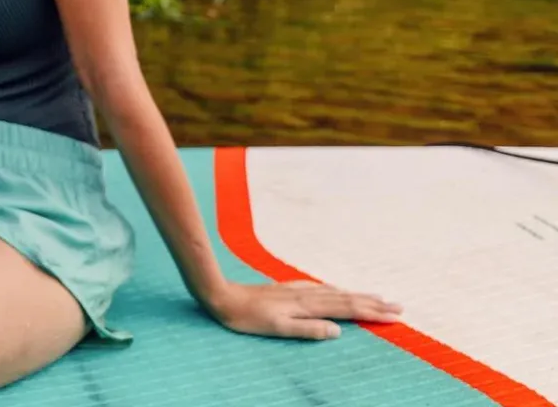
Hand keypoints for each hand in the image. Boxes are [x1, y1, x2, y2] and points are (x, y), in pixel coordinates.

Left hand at [205, 279, 402, 339]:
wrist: (222, 296)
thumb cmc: (248, 318)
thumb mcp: (278, 328)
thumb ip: (308, 329)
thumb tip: (338, 331)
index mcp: (308, 306)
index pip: (347, 309)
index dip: (372, 312)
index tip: (394, 315)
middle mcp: (306, 295)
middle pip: (346, 299)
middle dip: (373, 303)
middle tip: (398, 306)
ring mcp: (297, 291)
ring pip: (335, 292)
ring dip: (358, 295)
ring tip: (377, 297)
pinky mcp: (287, 289)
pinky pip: (320, 289)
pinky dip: (337, 291)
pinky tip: (338, 290)